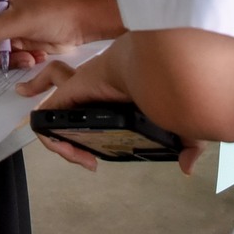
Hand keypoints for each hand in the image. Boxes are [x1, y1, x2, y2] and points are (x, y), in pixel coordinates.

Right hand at [0, 0, 122, 70]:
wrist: (78, 24)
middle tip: (7, 48)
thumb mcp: (22, 20)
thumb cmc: (52, 13)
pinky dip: (15, 60)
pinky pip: (0, 57)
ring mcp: (0, 26)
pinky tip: (32, 57)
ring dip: (6, 57)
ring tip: (27, 58)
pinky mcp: (10, 41)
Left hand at [19, 48, 209, 176]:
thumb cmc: (168, 86)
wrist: (154, 66)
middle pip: (68, 110)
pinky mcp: (68, 91)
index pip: (95, 113)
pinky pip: (45, 116)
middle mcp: (93, 92)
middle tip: (86, 158)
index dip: (92, 136)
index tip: (100, 159)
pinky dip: (50, 138)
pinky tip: (68, 151)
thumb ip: (187, 146)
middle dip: (68, 137)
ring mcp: (79, 91)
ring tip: (79, 158)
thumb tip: (187, 166)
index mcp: (115, 97)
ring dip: (59, 142)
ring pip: (53, 114)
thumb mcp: (183, 124)